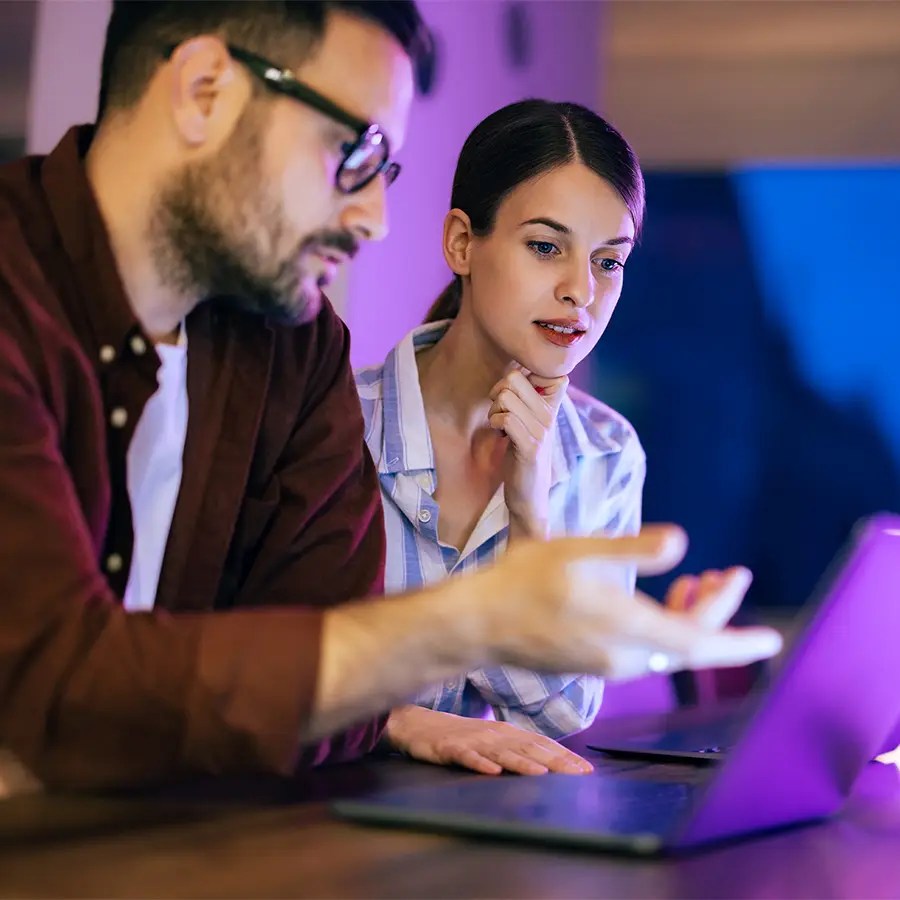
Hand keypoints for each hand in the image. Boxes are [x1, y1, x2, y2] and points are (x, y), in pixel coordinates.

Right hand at [385, 705, 592, 775]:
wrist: (421, 725)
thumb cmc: (464, 736)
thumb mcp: (494, 740)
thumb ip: (519, 749)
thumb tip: (552, 764)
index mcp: (508, 732)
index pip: (542, 744)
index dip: (565, 757)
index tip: (588, 771)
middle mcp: (495, 734)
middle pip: (529, 748)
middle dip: (555, 762)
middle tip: (578, 775)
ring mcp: (473, 741)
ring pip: (502, 753)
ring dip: (522, 763)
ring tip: (542, 774)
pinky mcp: (451, 749)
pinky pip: (467, 757)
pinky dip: (480, 764)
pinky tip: (492, 772)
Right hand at [474, 525, 781, 679]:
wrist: (480, 622)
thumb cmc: (524, 581)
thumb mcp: (578, 551)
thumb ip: (633, 549)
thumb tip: (681, 543)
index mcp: (627, 628)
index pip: (700, 643)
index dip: (739, 640)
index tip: (773, 641)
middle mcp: (625, 657)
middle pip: (689, 642)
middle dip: (716, 611)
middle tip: (731, 574)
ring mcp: (609, 665)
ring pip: (667, 647)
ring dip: (690, 615)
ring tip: (698, 579)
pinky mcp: (594, 663)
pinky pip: (646, 650)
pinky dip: (663, 625)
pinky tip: (658, 600)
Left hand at [487, 368, 567, 539]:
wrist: (529, 496)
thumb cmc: (522, 457)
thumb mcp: (528, 424)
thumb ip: (525, 399)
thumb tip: (512, 374)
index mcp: (551, 407)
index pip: (544, 370)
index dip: (520, 375)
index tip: (513, 394)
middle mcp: (549, 415)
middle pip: (514, 378)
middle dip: (497, 391)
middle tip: (499, 411)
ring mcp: (542, 430)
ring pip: (505, 397)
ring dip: (493, 410)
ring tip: (499, 425)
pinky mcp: (530, 447)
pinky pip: (506, 419)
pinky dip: (495, 423)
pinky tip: (500, 434)